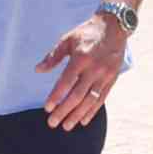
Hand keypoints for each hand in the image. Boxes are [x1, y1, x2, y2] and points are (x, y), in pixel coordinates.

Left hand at [35, 12, 123, 130]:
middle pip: (77, 95)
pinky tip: (84, 120)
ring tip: (67, 126)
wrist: (114, 27)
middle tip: (53, 122)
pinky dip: (92, 111)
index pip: (66, 82)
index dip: (56, 96)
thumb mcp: (67, 40)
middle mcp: (94, 69)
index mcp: (81, 58)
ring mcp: (104, 75)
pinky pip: (102, 99)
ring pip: (90, 100)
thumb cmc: (87, 33)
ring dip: (77, 115)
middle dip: (64, 111)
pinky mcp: (112, 79)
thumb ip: (53, 56)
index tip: (47, 108)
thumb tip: (38, 70)